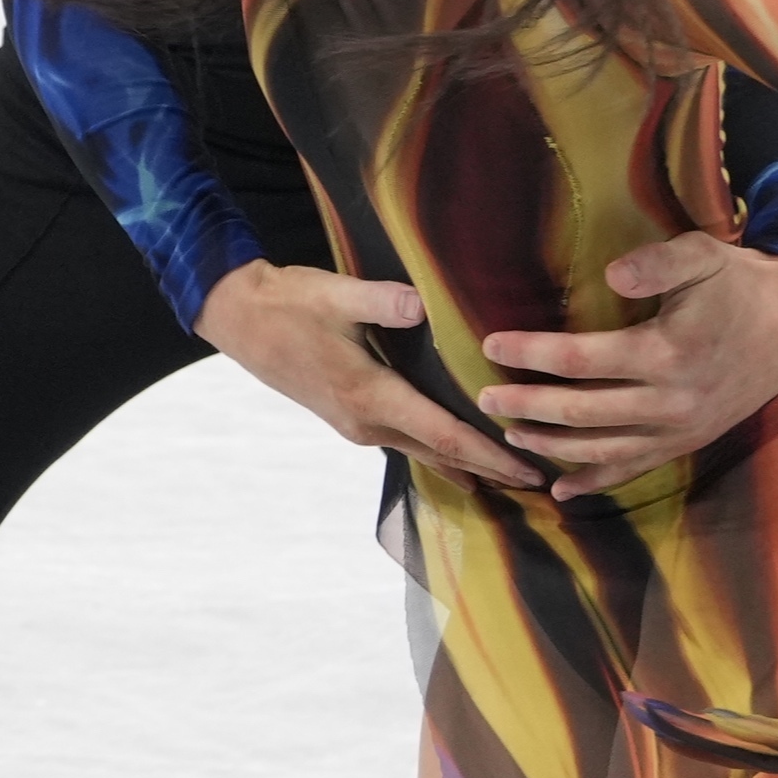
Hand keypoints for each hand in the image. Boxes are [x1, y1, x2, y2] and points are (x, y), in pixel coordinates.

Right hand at [197, 261, 542, 492]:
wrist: (239, 318)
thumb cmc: (289, 303)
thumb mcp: (336, 294)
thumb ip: (385, 300)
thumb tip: (425, 305)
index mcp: (370, 396)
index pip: (444, 435)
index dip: (490, 455)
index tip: (529, 470)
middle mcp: (366, 421)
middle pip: (440, 454)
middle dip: (490, 469)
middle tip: (538, 483)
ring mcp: (354, 425)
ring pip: (422, 452)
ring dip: (464, 465)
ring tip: (507, 479)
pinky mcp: (348, 417)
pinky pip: (404, 443)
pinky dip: (437, 453)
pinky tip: (455, 459)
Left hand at [473, 229, 777, 499]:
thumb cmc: (738, 285)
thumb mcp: (704, 257)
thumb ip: (658, 263)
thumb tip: (612, 274)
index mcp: (667, 352)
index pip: (581, 360)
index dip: (532, 354)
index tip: (491, 345)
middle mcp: (670, 401)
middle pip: (582, 413)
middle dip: (528, 406)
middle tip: (483, 399)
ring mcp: (679, 429)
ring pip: (603, 450)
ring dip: (552, 447)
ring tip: (511, 435)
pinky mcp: (688, 443)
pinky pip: (635, 470)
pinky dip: (596, 482)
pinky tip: (562, 491)